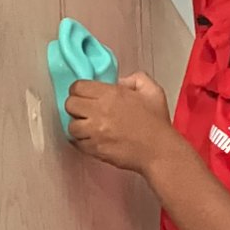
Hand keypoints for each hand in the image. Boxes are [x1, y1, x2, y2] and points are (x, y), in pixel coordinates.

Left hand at [65, 72, 179, 173]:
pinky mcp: (95, 149)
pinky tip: (94, 138)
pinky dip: (82, 140)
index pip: (78, 87)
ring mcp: (95, 132)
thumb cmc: (157, 123)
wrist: (159, 151)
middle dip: (76, 106)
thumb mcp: (152, 91)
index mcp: (111, 94)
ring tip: (90, 126)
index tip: (86, 94)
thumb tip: (119, 82)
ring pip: (71, 125)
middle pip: (70, 104)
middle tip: (86, 110)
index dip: (80, 90)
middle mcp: (100, 112)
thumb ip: (135, 79)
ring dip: (79, 125)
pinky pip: (77, 143)